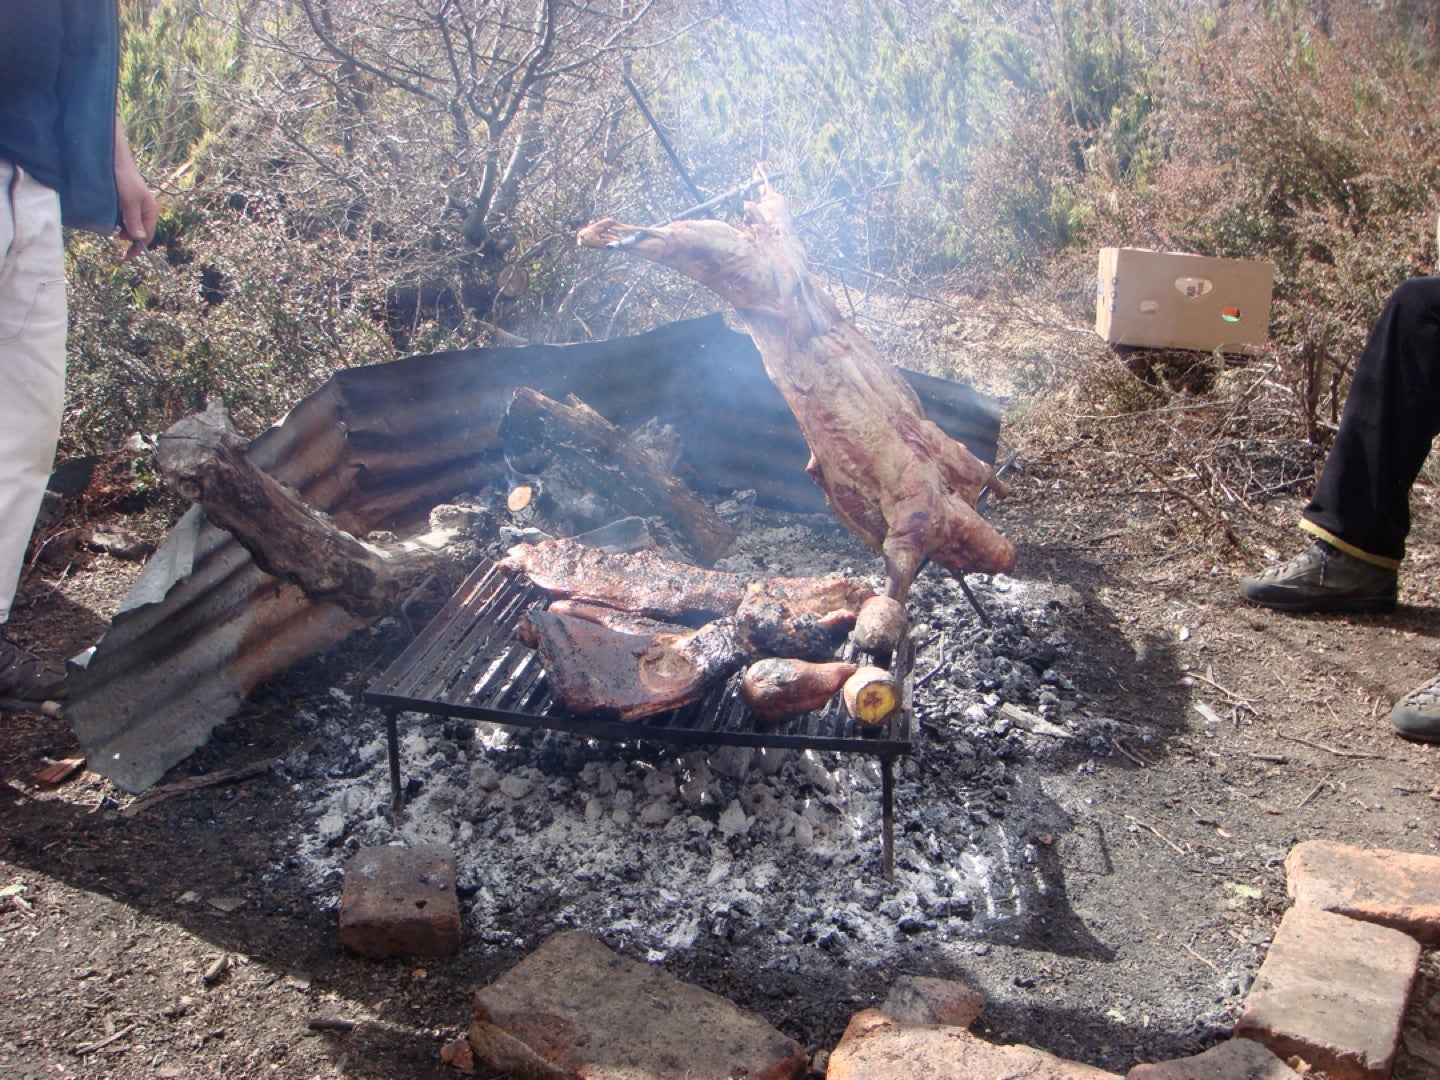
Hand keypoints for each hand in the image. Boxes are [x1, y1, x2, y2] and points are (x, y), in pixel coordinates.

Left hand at [113, 120, 156, 260]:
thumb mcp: (128, 202)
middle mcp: (144, 211)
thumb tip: (139, 240)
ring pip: (129, 226)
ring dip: (120, 229)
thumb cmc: (123, 179)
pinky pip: (123, 217)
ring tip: (110, 224)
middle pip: (138, 233)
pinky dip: (116, 221)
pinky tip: (109, 217)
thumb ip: (134, 221)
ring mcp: (134, 206)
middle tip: (113, 233)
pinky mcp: (125, 202)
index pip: (146, 236)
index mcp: (150, 211)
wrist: (113, 159)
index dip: (137, 248)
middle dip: (127, 237)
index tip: (125, 257)